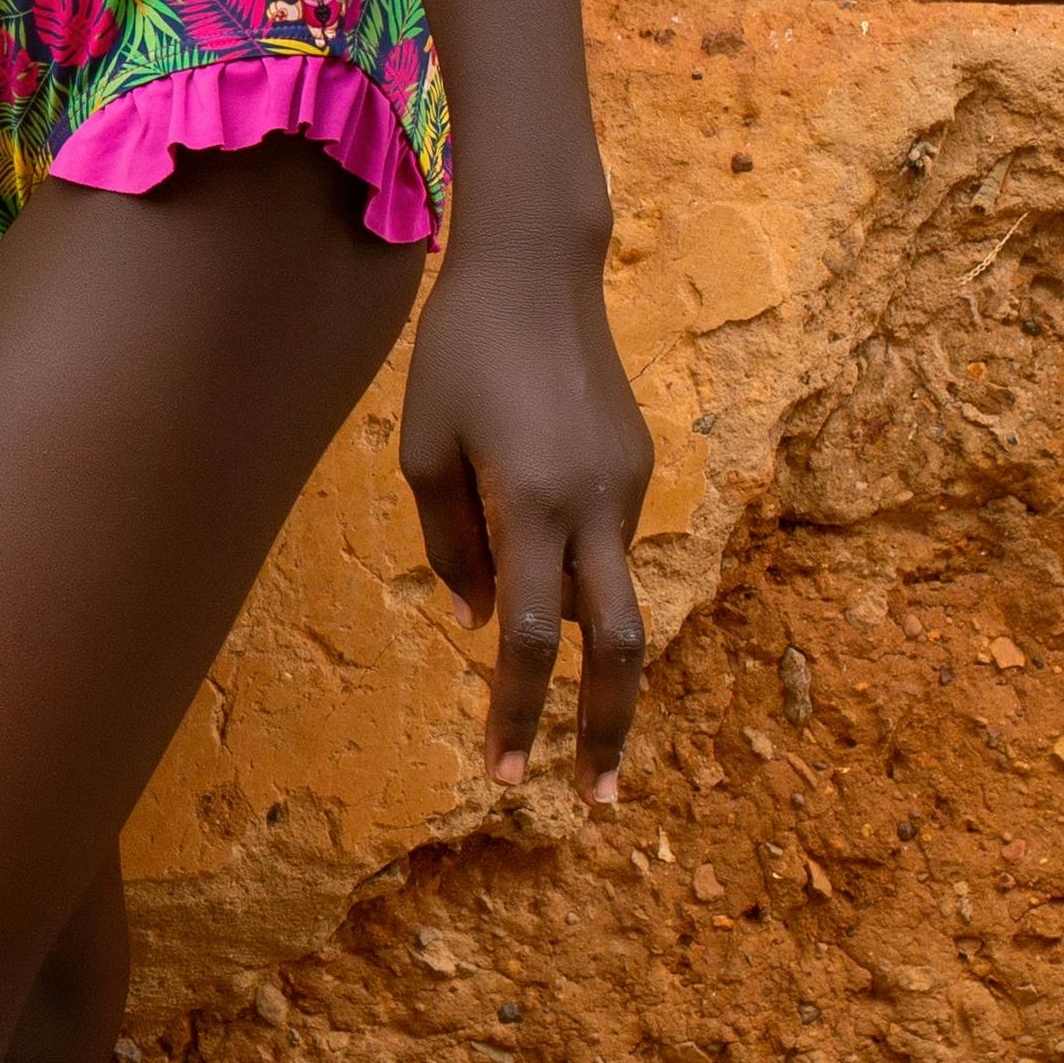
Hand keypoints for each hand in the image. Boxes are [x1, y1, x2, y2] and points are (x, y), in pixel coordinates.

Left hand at [398, 229, 649, 800]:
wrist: (539, 266)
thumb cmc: (459, 351)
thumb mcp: (424, 447)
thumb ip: (451, 543)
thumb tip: (478, 624)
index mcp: (535, 501)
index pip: (527, 638)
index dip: (518, 713)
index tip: (505, 775)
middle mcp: (598, 502)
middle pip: (619, 647)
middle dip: (608, 729)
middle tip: (596, 797)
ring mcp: (630, 484)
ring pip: (611, 592)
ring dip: (577, 635)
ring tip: (525, 623)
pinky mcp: (639, 464)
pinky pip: (605, 540)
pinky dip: (571, 563)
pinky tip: (523, 507)